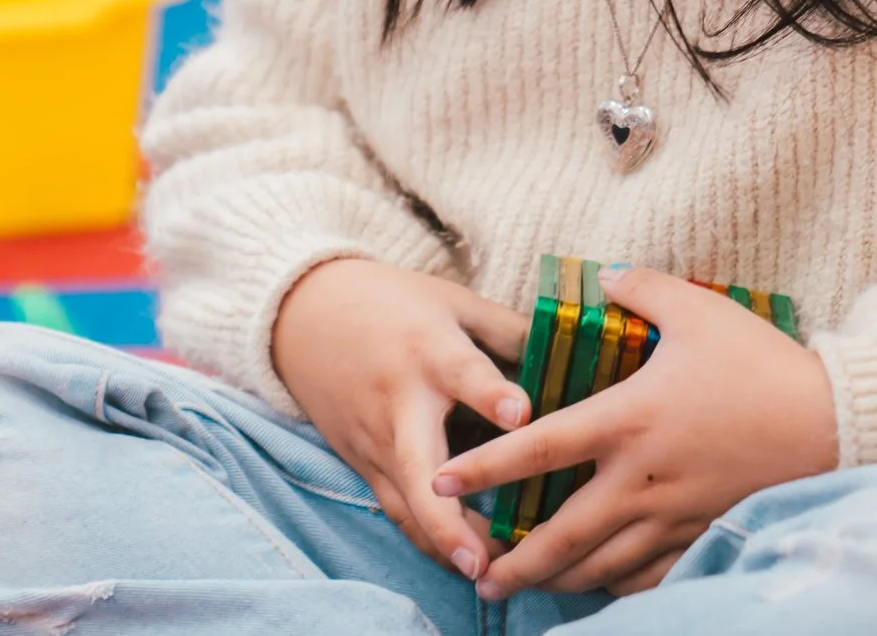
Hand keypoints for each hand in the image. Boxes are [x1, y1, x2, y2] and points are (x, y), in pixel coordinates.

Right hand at [272, 257, 531, 581]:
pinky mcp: (362, 463)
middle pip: (418, 465)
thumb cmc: (392, 304)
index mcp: (428, 350)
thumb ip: (510, 330)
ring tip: (486, 576)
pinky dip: (427, 537)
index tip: (521, 413)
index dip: (490, 393)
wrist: (303, 317)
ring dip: (443, 541)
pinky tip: (462, 562)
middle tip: (482, 557)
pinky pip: (397, 508)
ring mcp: (375, 440)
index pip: (461, 372)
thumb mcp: (453, 301)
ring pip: (406, 502)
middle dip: (449, 515)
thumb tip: (574, 357)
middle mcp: (399, 403)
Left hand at [430, 266, 839, 599]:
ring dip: (559, 578)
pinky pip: (650, 573)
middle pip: (562, 531)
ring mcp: (673, 513)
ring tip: (524, 585)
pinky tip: (598, 586)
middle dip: (515, 559)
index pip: (539, 449)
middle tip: (478, 575)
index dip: (487, 469)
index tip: (444, 483)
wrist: (833, 423)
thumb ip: (640, 289)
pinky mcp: (703, 532)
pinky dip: (617, 584)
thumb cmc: (760, 363)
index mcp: (628, 420)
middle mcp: (641, 477)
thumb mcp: (696, 308)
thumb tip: (605, 278)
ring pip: (602, 562)